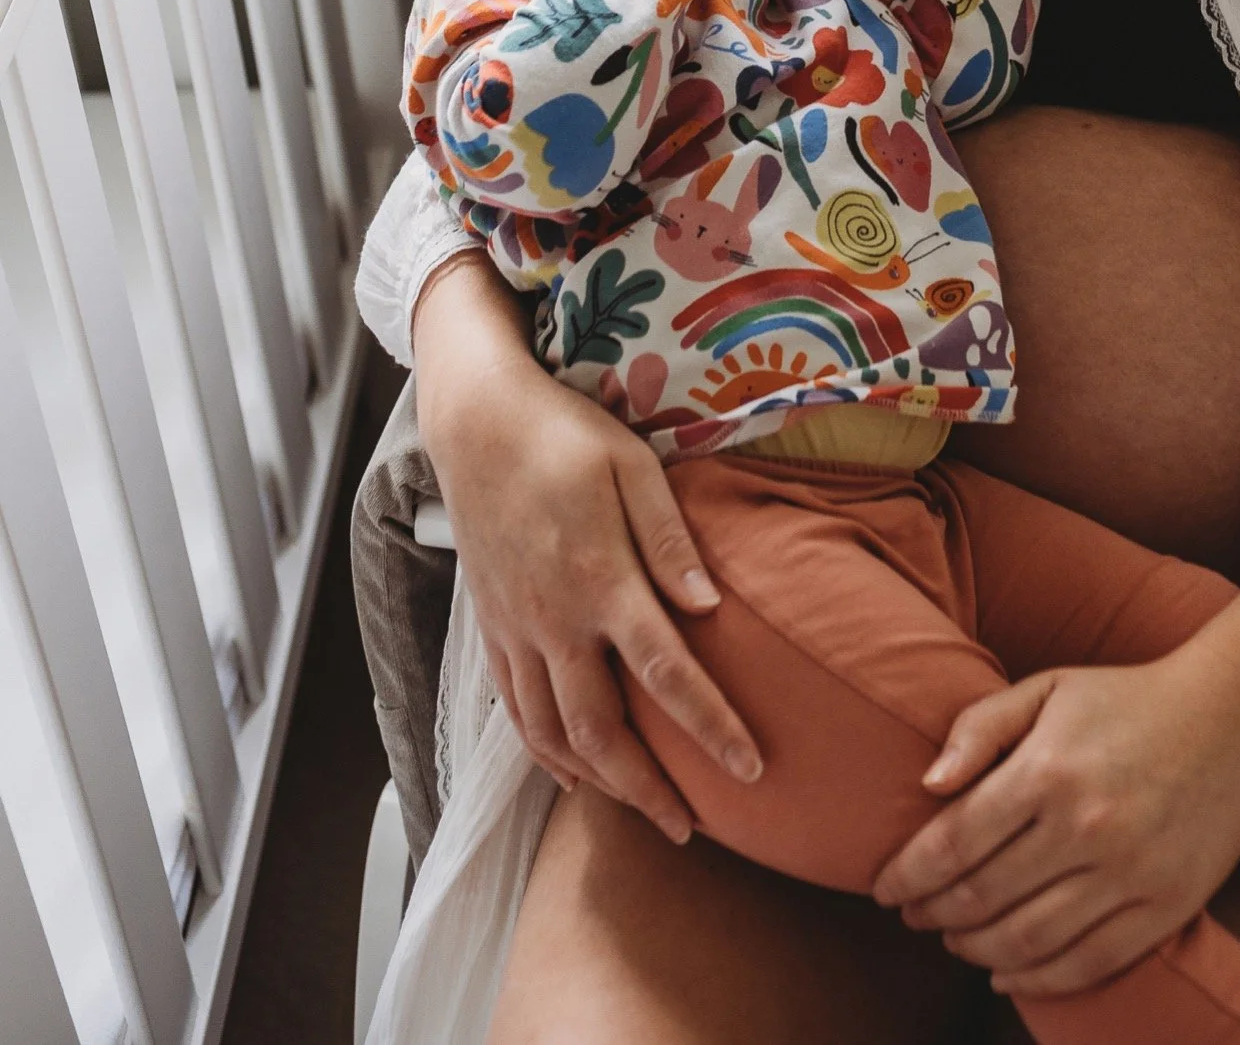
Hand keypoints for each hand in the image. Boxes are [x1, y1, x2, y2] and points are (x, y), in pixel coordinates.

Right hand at [415, 262, 760, 842]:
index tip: (750, 769)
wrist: (475, 423)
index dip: (710, 727)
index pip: (666, 674)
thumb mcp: (631, 467)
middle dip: (649, 790)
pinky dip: (545, 753)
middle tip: (691, 829)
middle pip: (603, 731)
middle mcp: (553, 620)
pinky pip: (516, 711)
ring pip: (554, 735)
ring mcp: (516, 630)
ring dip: (600, 784)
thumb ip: (670, 540)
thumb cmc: (564, 435)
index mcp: (600, 580)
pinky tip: (572, 773)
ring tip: (641, 813)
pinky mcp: (491, 627)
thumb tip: (710, 609)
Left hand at [871, 656, 1239, 998]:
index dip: (909, 874)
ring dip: (976, 949)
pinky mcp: (1166, 907)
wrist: (1232, 718)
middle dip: (934, 913)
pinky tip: (1006, 972)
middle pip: (984, 896)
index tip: (884, 889)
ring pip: (1029, 939)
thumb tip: (927, 784)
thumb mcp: (1046, 688)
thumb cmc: (1125, 700)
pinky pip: (1089, 962)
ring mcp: (1130, 873)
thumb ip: (979, 728)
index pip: (954, 842)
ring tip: (953, 940)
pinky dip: (1038, 979)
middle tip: (913, 915)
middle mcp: (1086, 827)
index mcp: (1048, 770)